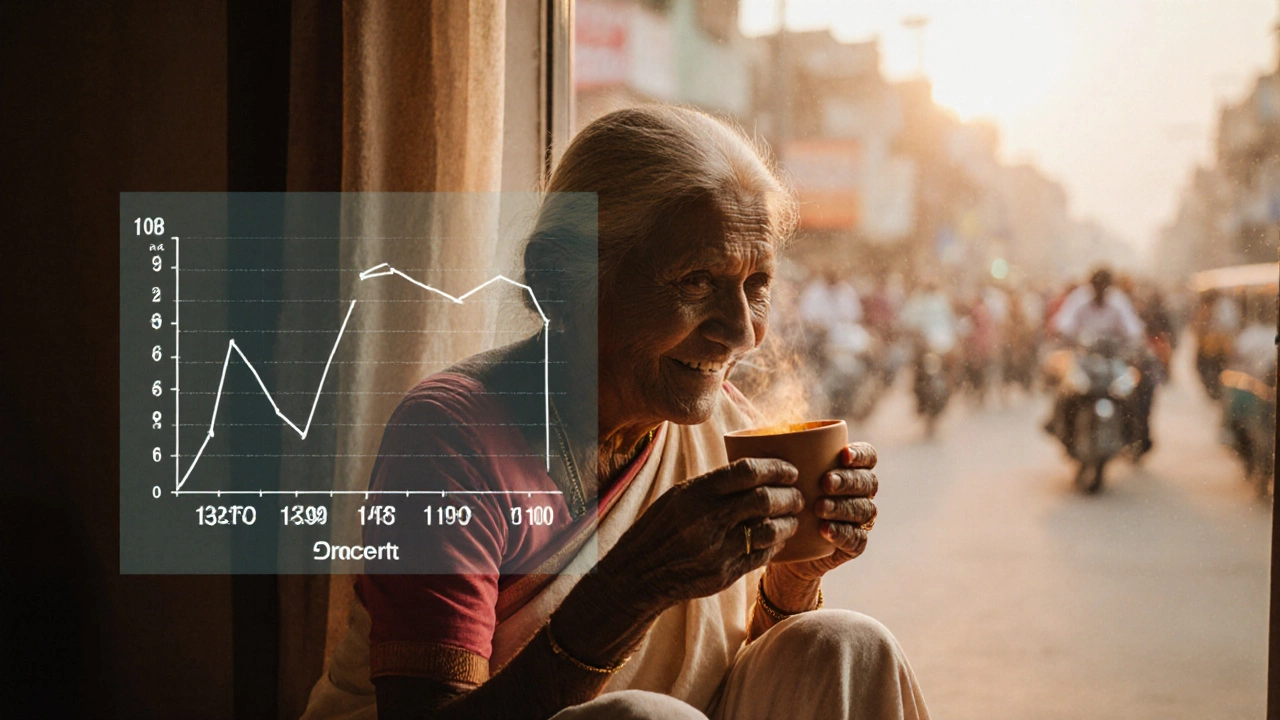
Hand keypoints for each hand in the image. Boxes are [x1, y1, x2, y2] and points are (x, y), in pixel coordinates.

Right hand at [598, 458, 804, 612]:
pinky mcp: (724, 574)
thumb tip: (752, 472)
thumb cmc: (659, 529)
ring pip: (770, 530)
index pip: (746, 471)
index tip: (790, 471)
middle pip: (764, 499)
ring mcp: (717, 549)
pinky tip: (778, 540)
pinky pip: (761, 556)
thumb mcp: (677, 497)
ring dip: (788, 522)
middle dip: (789, 496)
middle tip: (798, 496)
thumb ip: (712, 485)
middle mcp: (707, 519)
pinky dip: (775, 545)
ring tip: (793, 518)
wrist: (639, 574)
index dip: (776, 468)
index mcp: (695, 493)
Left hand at [773, 442, 877, 583]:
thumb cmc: (782, 501)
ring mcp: (859, 519)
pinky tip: (825, 531)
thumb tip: (754, 433)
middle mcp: (860, 493)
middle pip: (868, 482)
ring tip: (819, 508)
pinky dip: (843, 534)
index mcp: (849, 470)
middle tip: (825, 482)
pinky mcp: (854, 545)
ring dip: (843, 507)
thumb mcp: (779, 479)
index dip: (861, 454)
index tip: (843, 455)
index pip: (868, 456)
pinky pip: (857, 539)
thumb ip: (778, 458)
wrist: (783, 547)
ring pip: (864, 509)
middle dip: (849, 480)